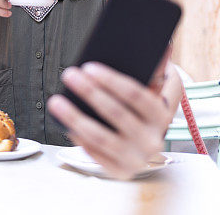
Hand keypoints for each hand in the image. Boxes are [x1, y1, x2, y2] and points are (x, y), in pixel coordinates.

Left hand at [47, 62, 173, 179]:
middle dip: (89, 92)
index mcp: (163, 114)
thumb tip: (162, 47)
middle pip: (117, 113)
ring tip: (56, 101)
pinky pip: (95, 153)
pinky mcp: (121, 172)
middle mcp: (154, 139)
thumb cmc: (143, 109)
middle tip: (69, 75)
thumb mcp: (154, 89)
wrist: (146, 146)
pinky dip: (78, 137)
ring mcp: (138, 158)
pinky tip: (64, 123)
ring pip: (101, 137)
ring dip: (75, 117)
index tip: (89, 66)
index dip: (113, 80)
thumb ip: (155, 69)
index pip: (138, 95)